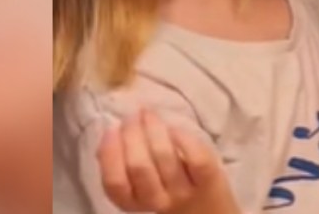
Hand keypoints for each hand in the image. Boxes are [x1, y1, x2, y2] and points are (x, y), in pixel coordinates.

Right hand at [97, 110, 238, 213]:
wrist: (211, 213)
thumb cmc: (170, 191)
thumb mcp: (143, 185)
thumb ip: (124, 166)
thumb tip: (106, 138)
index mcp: (135, 203)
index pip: (115, 184)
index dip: (110, 154)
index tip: (111, 129)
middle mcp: (158, 201)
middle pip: (139, 167)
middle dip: (132, 135)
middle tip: (132, 116)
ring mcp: (185, 192)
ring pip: (165, 158)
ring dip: (154, 129)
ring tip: (149, 114)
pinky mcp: (210, 181)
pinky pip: (196, 157)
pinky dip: (183, 138)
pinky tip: (174, 127)